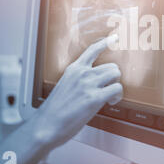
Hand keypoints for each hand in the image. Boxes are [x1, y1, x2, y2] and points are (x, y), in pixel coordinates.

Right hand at [31, 35, 121, 149]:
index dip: (105, 42)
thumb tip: (94, 85)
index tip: (115, 37)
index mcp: (73, 70)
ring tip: (110, 97)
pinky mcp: (94, 97)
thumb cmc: (53, 112)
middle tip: (108, 90)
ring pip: (116, 75)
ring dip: (116, 86)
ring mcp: (88, 84)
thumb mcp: (64, 87)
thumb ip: (79, 82)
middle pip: (111, 66)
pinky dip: (117, 96)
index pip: (92, 50)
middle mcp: (82, 74)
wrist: (45, 126)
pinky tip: (111, 102)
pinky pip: (117, 89)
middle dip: (113, 79)